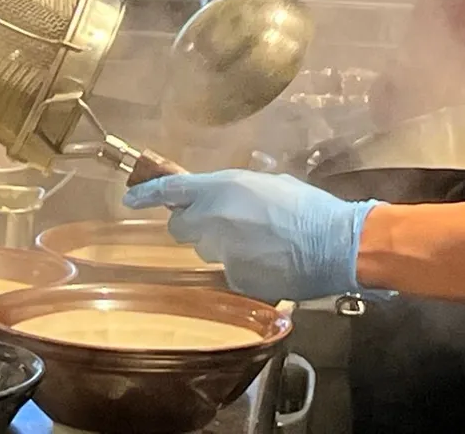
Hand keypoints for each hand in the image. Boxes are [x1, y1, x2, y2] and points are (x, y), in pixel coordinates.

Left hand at [125, 171, 379, 302]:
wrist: (335, 244)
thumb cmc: (308, 207)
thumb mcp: (269, 184)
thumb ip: (237, 191)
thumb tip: (223, 198)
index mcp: (223, 188)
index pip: (171, 190)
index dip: (146, 194)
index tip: (130, 199)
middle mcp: (214, 220)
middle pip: (181, 226)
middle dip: (194, 223)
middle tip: (220, 222)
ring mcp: (222, 253)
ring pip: (205, 250)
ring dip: (221, 244)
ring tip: (256, 241)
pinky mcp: (235, 280)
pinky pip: (227, 271)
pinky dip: (241, 265)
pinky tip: (267, 260)